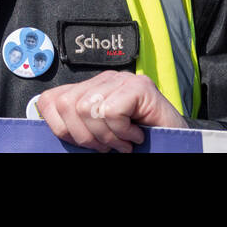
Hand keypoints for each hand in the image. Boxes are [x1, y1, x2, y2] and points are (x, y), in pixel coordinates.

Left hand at [35, 70, 185, 152]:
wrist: (176, 144)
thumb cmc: (139, 143)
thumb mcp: (99, 136)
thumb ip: (77, 127)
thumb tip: (51, 126)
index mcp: (89, 89)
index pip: (50, 100)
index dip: (61, 128)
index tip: (85, 144)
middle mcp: (104, 79)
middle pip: (67, 104)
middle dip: (84, 136)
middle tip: (107, 146)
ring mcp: (122, 80)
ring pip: (88, 108)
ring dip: (106, 136)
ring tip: (123, 142)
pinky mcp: (140, 86)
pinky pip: (112, 111)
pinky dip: (122, 132)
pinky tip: (136, 136)